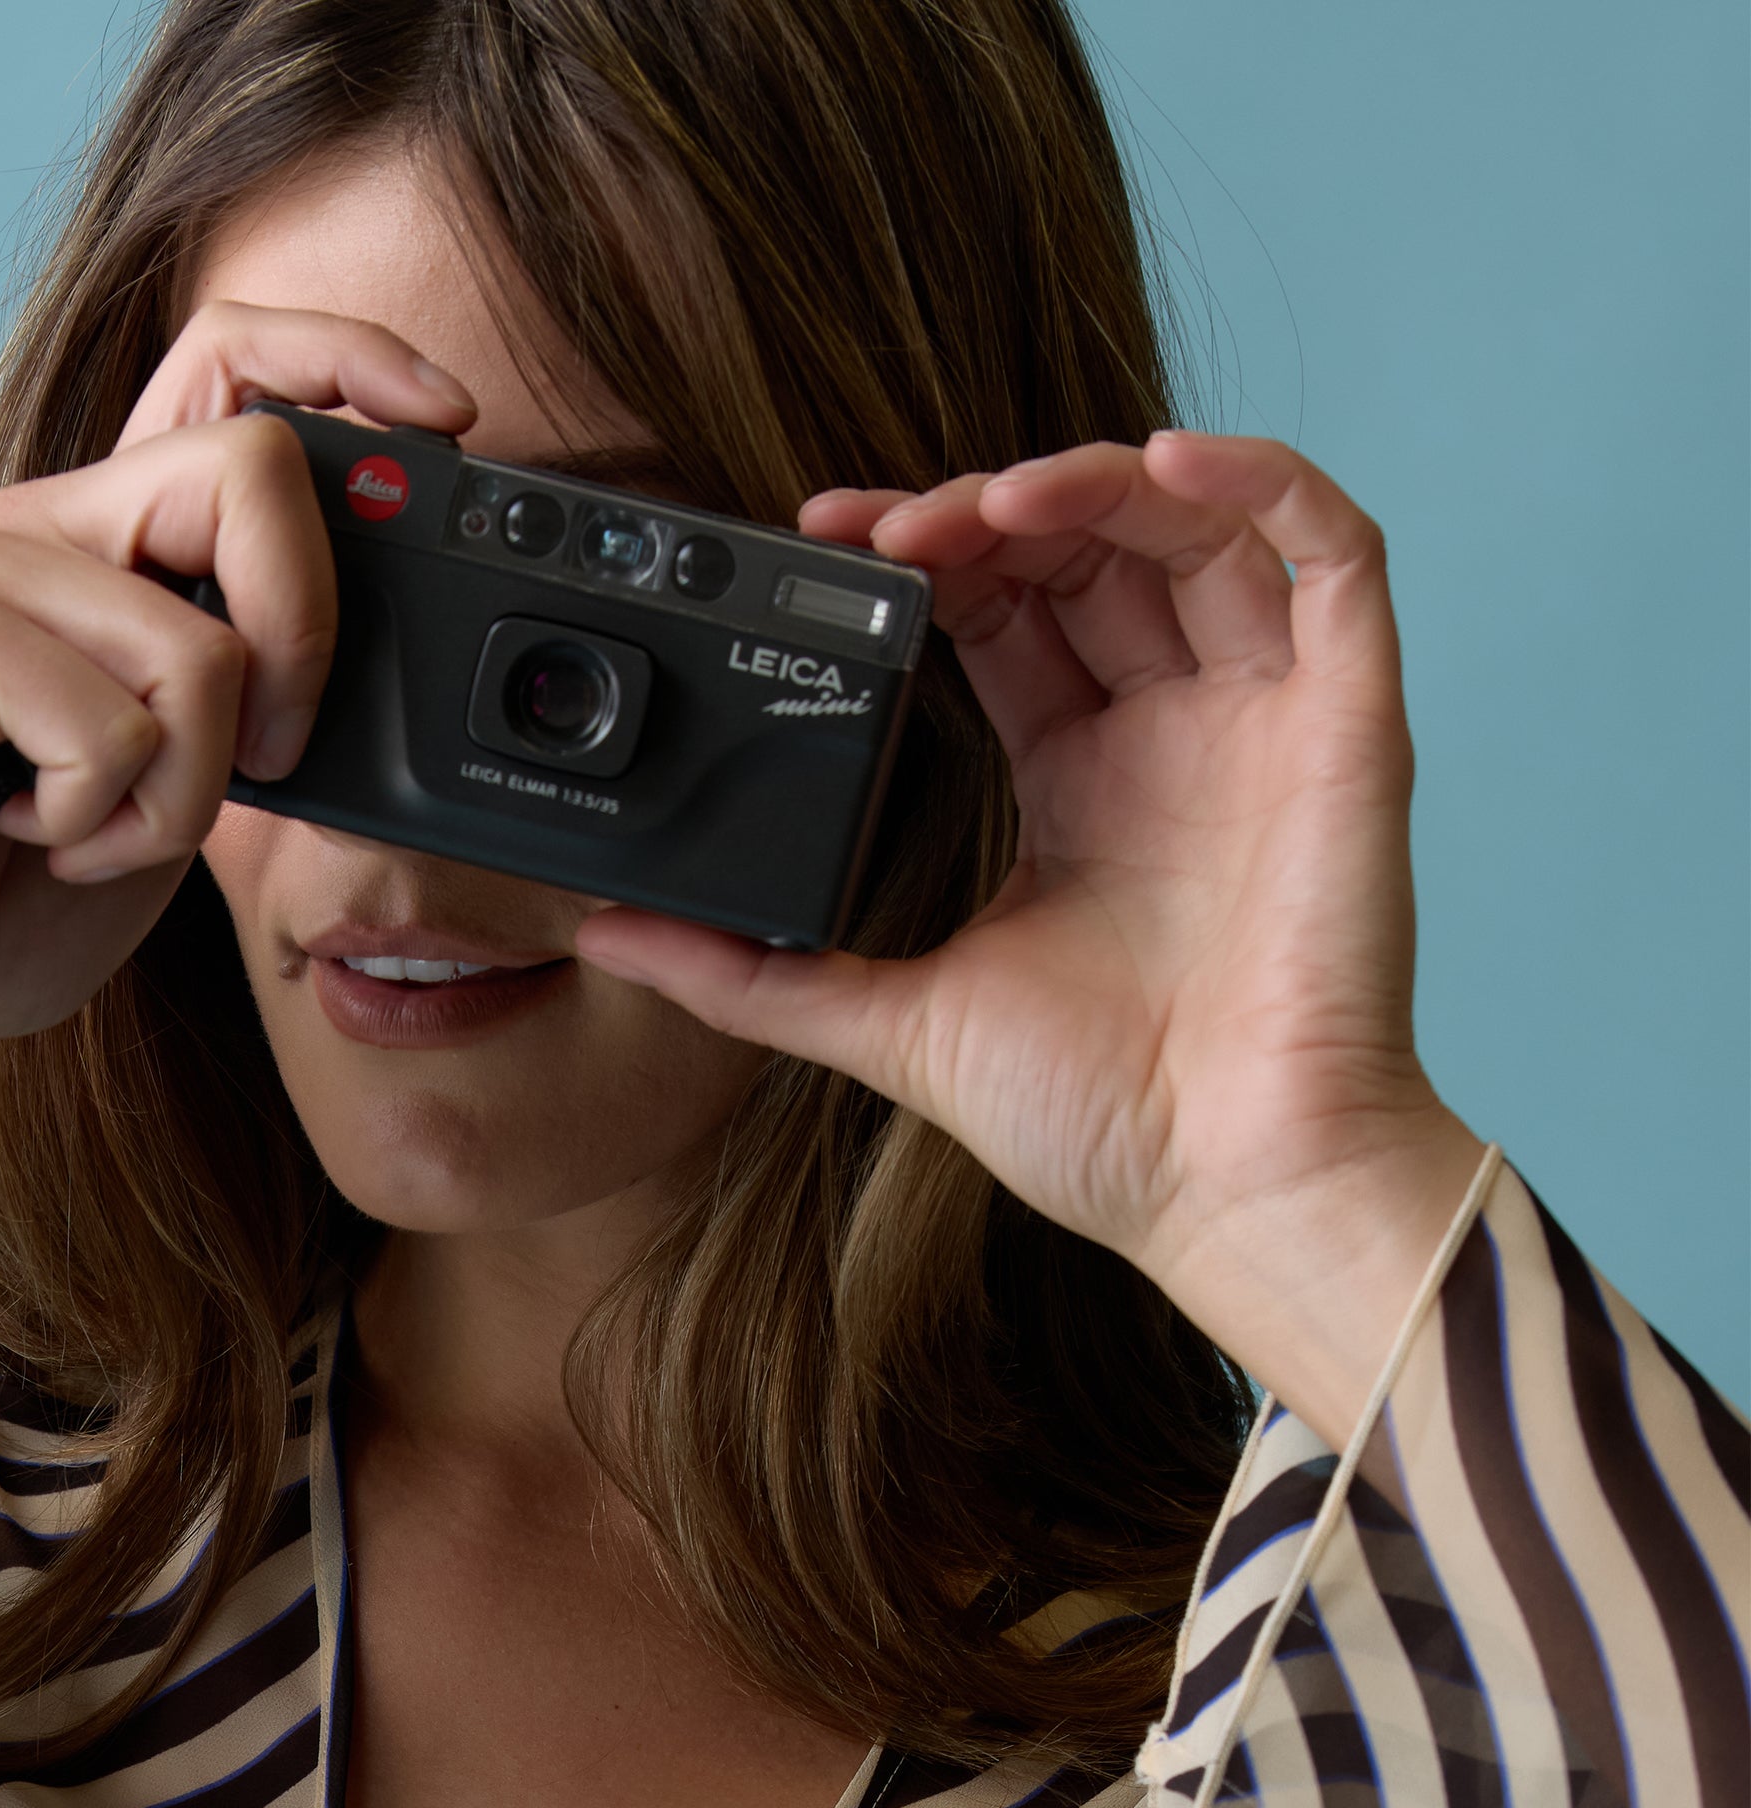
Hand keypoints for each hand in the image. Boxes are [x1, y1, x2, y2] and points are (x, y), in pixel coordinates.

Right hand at [0, 307, 473, 1153]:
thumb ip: (255, 703)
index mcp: (116, 538)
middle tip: (262, 759)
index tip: (446, 420)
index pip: (234, 355)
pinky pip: (107, 725)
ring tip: (92, 833)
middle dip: (307, 640)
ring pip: (196, 647)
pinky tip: (31, 834)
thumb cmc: (10, 887)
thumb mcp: (184, 785)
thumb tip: (378, 662)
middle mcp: (52, 521)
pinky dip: (100, 821)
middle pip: (254, 469)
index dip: (348, 355)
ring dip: (181, 797)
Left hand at [571, 433, 1489, 1439]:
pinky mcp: (1351, 718)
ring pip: (1191, 525)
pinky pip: (1330, 551)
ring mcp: (1265, 717)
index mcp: (1079, 784)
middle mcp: (1171, 734)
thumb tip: (610, 935)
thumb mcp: (890, 1024)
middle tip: (887, 528)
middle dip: (983, 511)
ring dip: (1088, 482)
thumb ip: (751, 974)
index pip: (1004, 614)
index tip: (828, 539)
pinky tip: (1159, 466)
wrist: (1227, 1187)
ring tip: (991, 503)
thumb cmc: (1101, 1123)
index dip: (926, 556)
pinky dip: (1255, 480)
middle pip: (1085, 551)